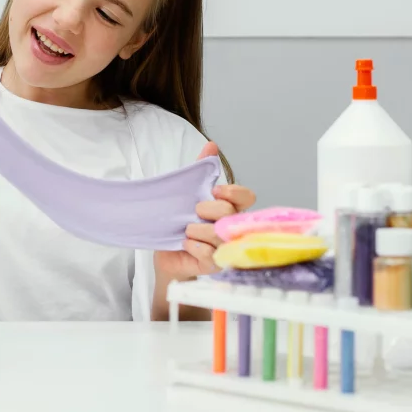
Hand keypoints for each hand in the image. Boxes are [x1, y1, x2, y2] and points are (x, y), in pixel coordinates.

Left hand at [153, 142, 256, 278]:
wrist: (165, 253)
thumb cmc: (180, 222)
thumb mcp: (187, 193)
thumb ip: (201, 169)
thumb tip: (212, 145)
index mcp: (230, 208)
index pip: (246, 196)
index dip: (231, 192)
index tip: (213, 191)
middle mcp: (233, 228)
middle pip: (229, 213)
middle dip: (207, 209)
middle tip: (194, 211)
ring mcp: (226, 248)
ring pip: (218, 235)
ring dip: (196, 230)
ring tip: (186, 231)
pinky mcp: (215, 266)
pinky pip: (208, 254)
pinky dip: (193, 247)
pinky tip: (186, 245)